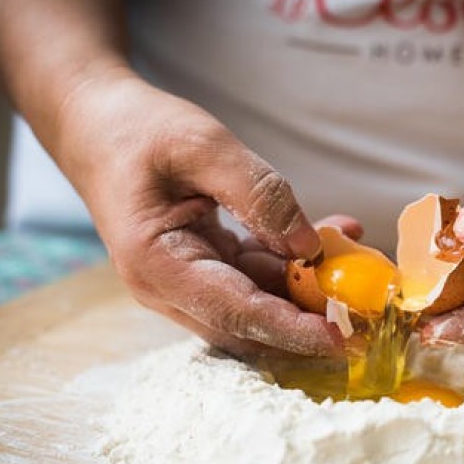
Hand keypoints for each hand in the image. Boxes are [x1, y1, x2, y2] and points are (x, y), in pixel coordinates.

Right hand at [52, 69, 351, 357]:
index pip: (235, 314)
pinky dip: (292, 264)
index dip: (291, 330)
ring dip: (307, 287)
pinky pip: (256, 277)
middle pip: (250, 324)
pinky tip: (329, 235)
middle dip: (308, 319)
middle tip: (365, 307)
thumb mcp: (203, 146)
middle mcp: (169, 288)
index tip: (340, 339)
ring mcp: (186, 282)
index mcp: (157, 265)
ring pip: (259, 302)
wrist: (98, 124)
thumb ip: (260, 195)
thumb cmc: (138, 130)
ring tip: (352, 251)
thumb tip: (308, 247)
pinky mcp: (204, 268)